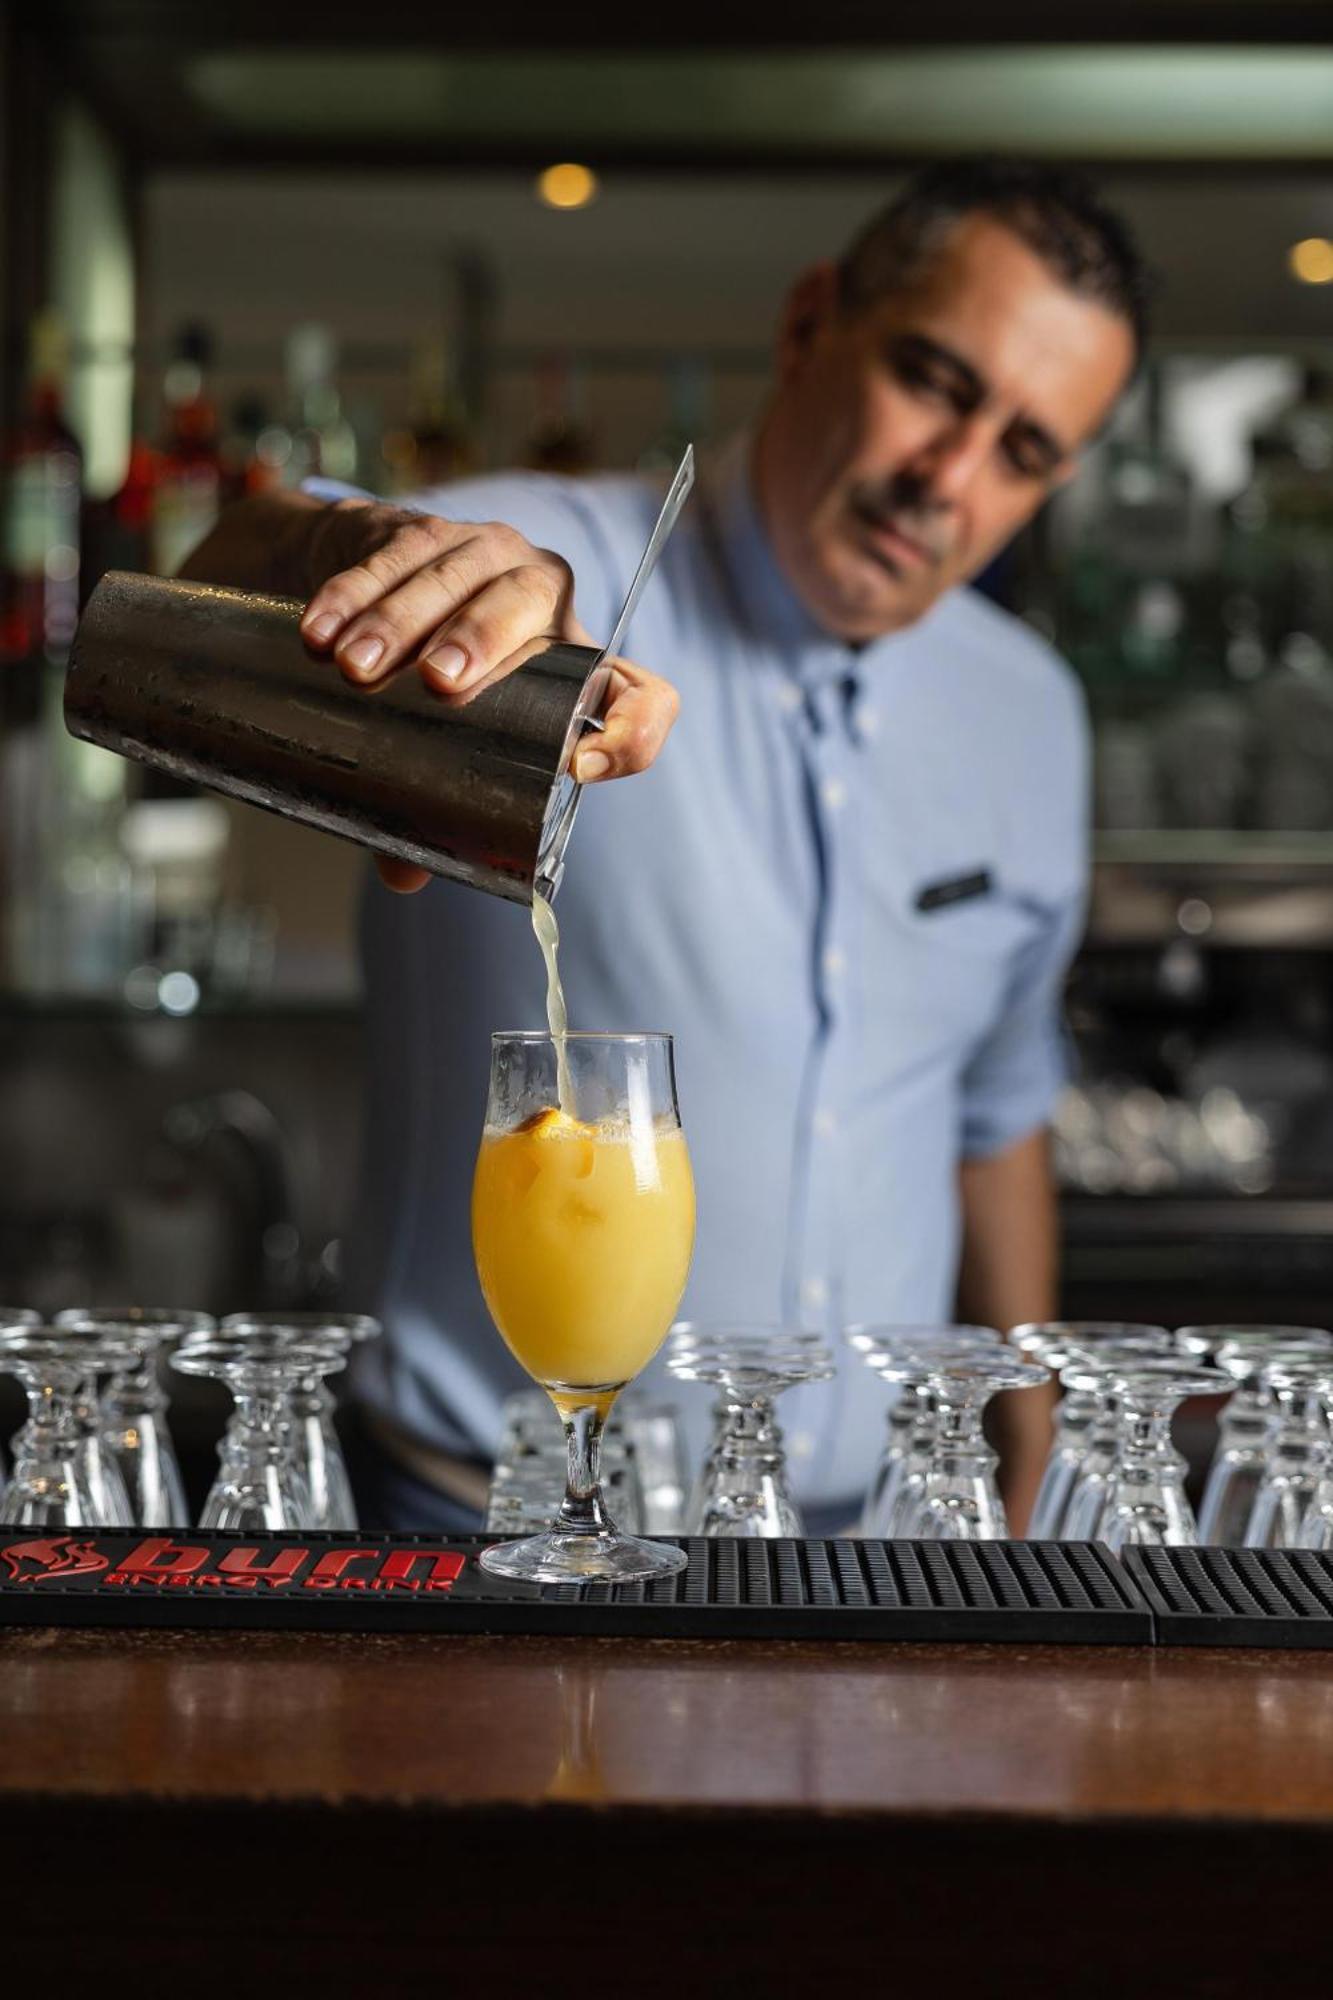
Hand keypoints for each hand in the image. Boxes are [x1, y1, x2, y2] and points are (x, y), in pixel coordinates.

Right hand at [297, 499, 679, 892]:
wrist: (375, 583)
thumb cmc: (430, 680)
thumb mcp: (448, 737)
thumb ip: (433, 805)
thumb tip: (403, 875)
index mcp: (575, 668)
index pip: (642, 695)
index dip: (634, 730)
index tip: (580, 769)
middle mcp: (547, 600)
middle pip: (532, 606)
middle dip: (483, 641)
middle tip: (435, 684)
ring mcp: (490, 553)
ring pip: (460, 575)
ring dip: (403, 619)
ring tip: (355, 667)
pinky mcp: (430, 529)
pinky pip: (396, 554)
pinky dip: (353, 593)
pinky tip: (319, 630)